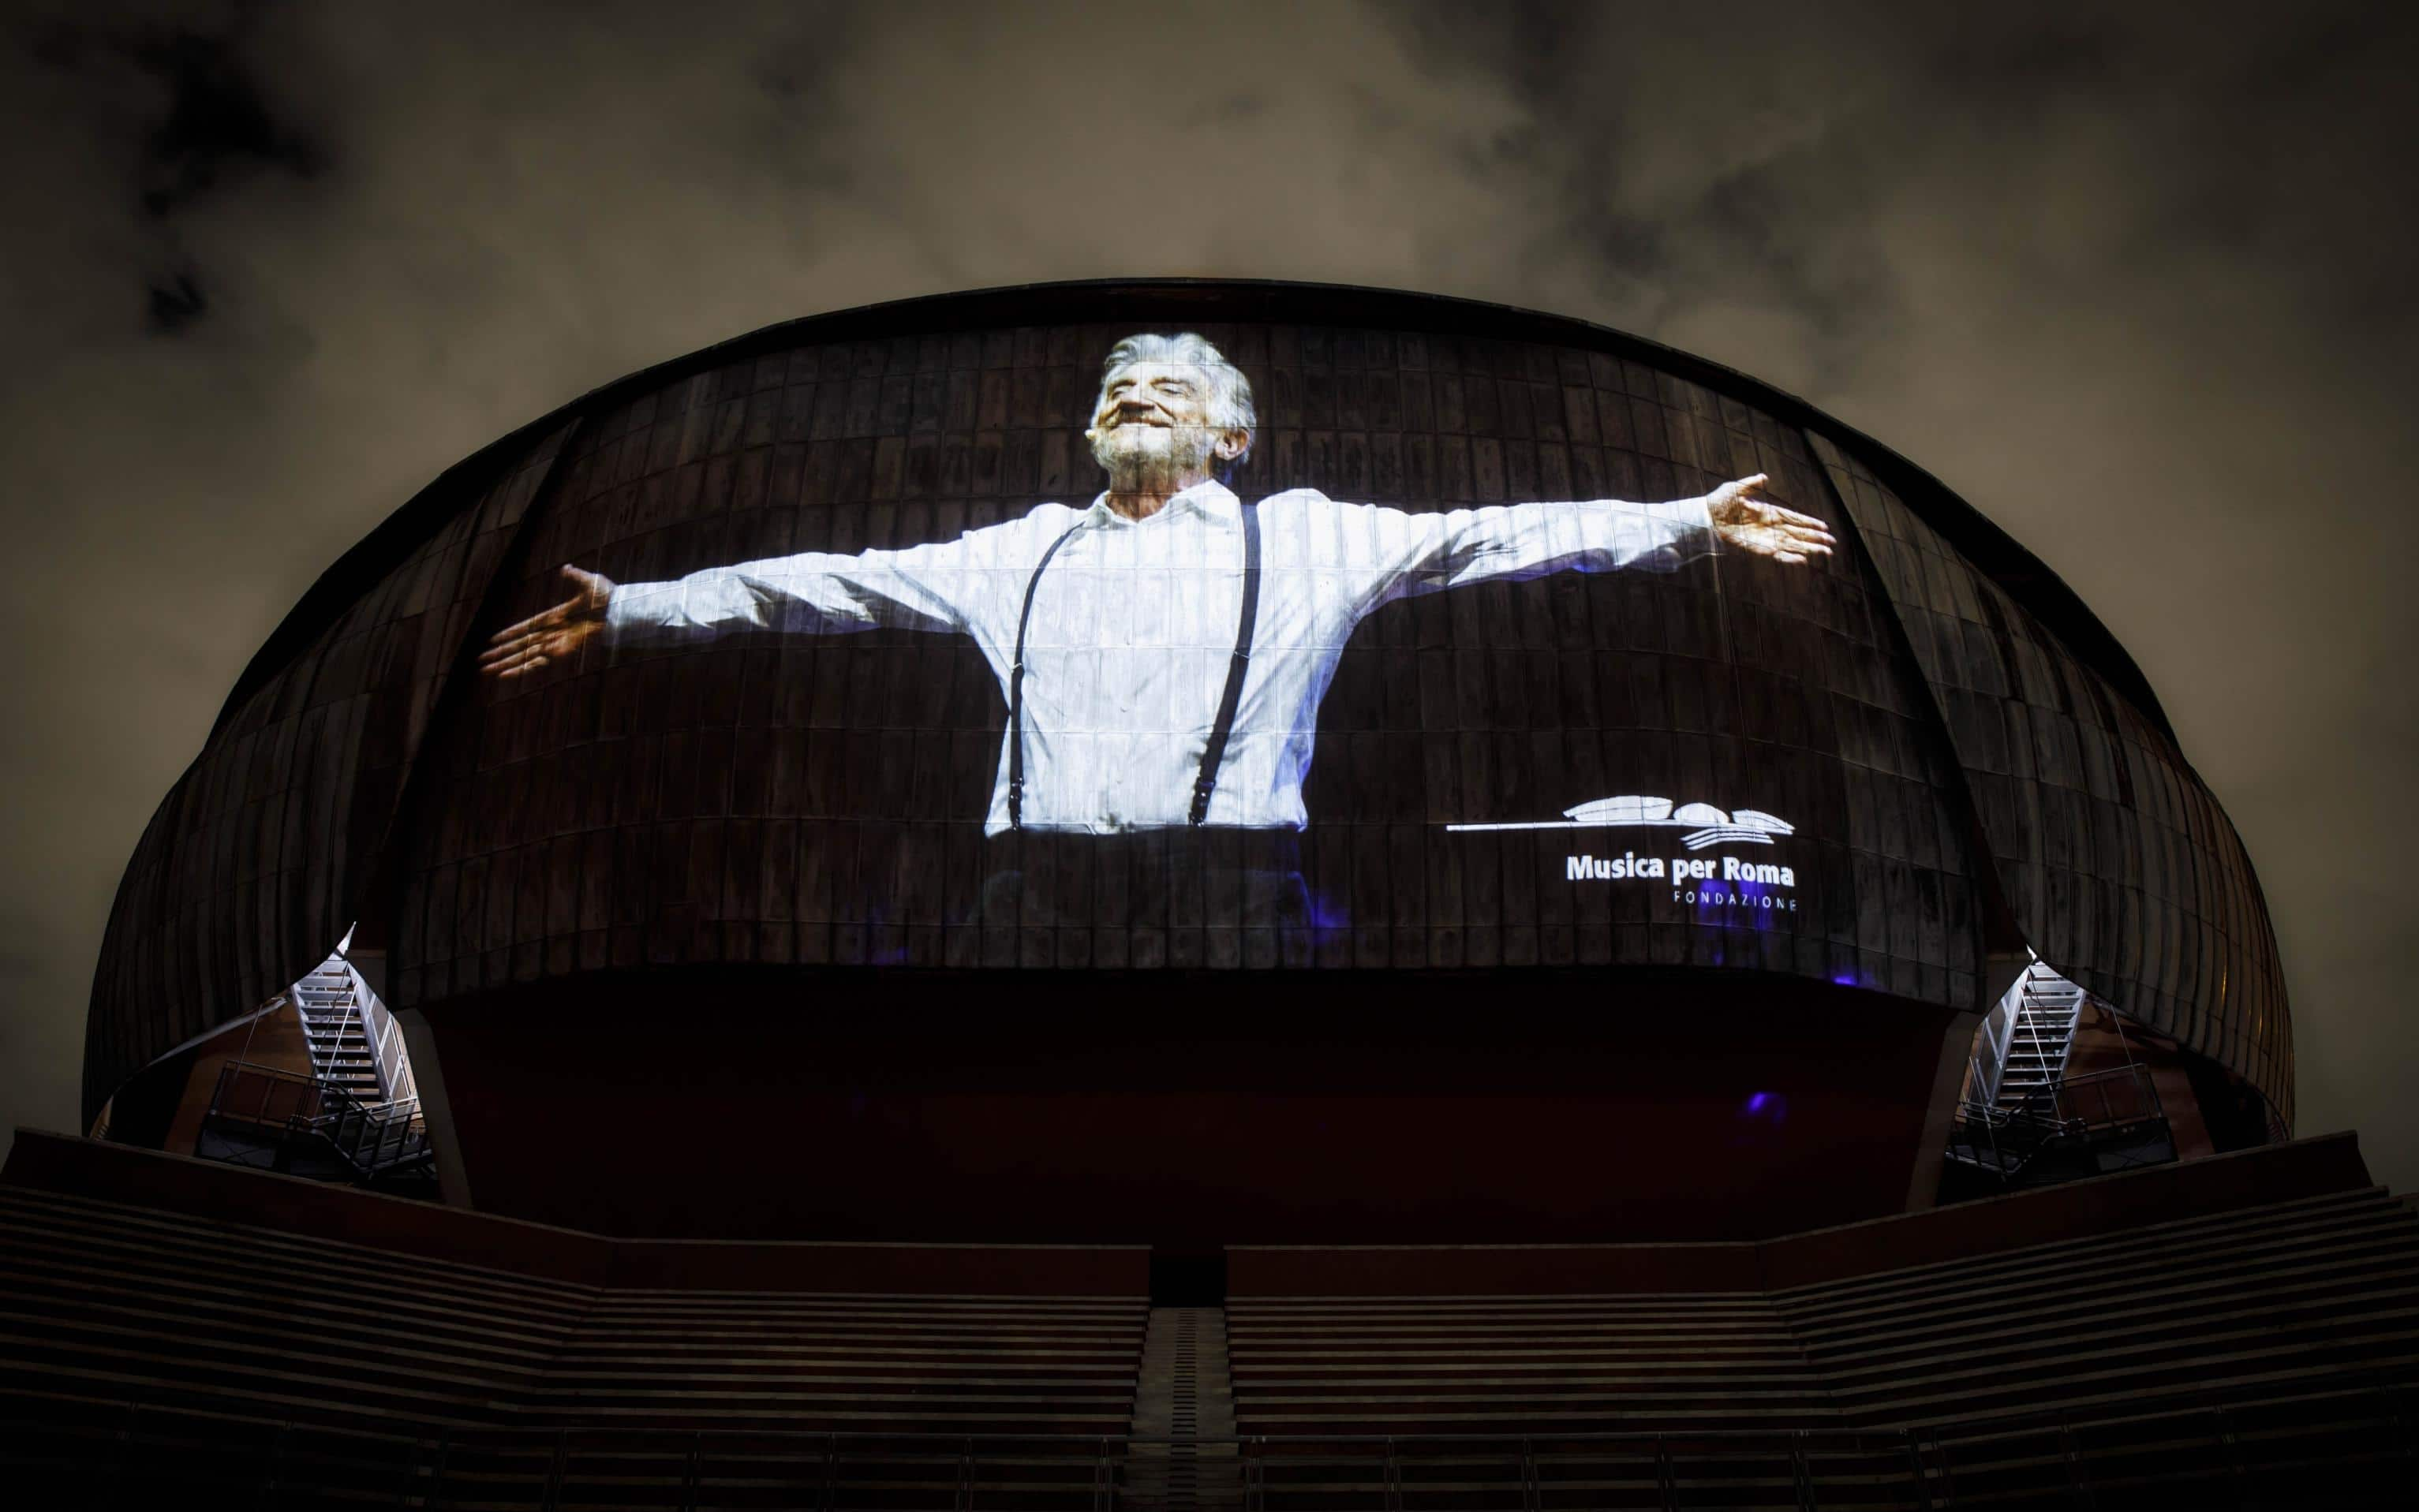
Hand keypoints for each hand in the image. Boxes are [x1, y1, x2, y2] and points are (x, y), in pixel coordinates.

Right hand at [479, 565, 615, 679]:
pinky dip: (521, 670)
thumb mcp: (589, 583)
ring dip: (505, 665)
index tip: (493, 639)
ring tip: (486, 672)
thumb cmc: (608, 597)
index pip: (527, 627)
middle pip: (520, 646)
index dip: (510, 633)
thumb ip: (575, 577)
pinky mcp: (561, 653)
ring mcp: (555, 645)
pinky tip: (506, 676)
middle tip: (481, 661)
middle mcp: (552, 633)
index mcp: (555, 617)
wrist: (620, 611)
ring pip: (524, 658)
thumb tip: (565, 568)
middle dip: (500, 655)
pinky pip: (537, 664)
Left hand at [1705, 474, 1835, 564]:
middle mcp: (1770, 526)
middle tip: (1832, 544)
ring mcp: (1765, 538)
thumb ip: (1751, 484)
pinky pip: (1777, 554)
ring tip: (1825, 554)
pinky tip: (1802, 561)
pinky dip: (1789, 558)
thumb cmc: (1719, 502)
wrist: (1705, 518)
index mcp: (1769, 511)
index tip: (1824, 527)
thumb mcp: (1736, 489)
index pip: (1794, 518)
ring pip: (1792, 545)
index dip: (1809, 523)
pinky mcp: (1758, 548)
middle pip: (1798, 534)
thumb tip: (1764, 477)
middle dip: (1815, 539)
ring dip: (1808, 549)